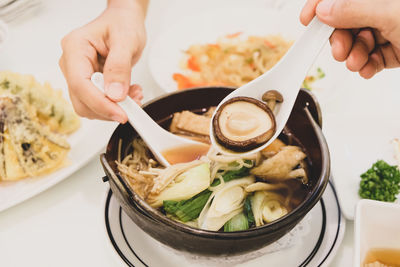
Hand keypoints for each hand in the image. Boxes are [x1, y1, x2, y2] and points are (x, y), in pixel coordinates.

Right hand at [59, 0, 146, 122]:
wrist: (123, 22)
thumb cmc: (122, 24)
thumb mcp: (126, 41)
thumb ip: (120, 67)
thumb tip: (115, 94)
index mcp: (75, 48)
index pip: (80, 84)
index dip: (100, 104)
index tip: (121, 113)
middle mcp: (71, 64)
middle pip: (81, 100)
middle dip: (108, 108)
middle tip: (133, 105)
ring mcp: (78, 75)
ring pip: (89, 106)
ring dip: (113, 108)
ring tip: (134, 95)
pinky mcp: (88, 84)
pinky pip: (98, 103)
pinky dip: (115, 105)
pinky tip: (129, 94)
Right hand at [300, 0, 399, 78]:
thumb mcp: (391, 12)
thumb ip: (354, 9)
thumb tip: (323, 10)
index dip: (320, 4)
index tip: (307, 19)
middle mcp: (382, 8)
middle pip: (346, 22)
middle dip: (339, 40)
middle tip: (340, 51)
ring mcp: (390, 28)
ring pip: (357, 42)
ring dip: (352, 57)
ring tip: (357, 62)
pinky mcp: (396, 48)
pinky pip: (371, 57)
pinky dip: (366, 66)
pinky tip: (367, 68)